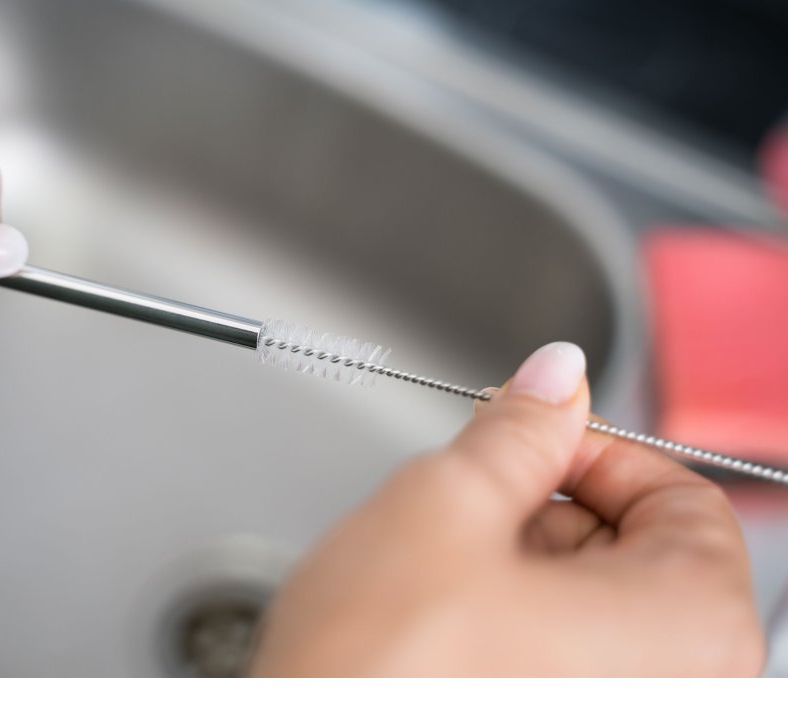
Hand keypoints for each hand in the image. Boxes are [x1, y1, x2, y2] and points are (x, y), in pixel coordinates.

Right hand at [252, 342, 764, 675]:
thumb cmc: (376, 681)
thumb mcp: (444, 507)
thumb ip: (518, 431)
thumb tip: (555, 378)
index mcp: (688, 631)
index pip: (684, 496)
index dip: (593, 450)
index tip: (531, 439)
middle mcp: (682, 691)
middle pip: (638, 553)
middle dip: (546, 512)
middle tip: (471, 507)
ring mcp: (624, 717)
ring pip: (594, 608)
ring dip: (520, 569)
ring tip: (442, 578)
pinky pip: (567, 661)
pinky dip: (515, 626)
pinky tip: (447, 627)